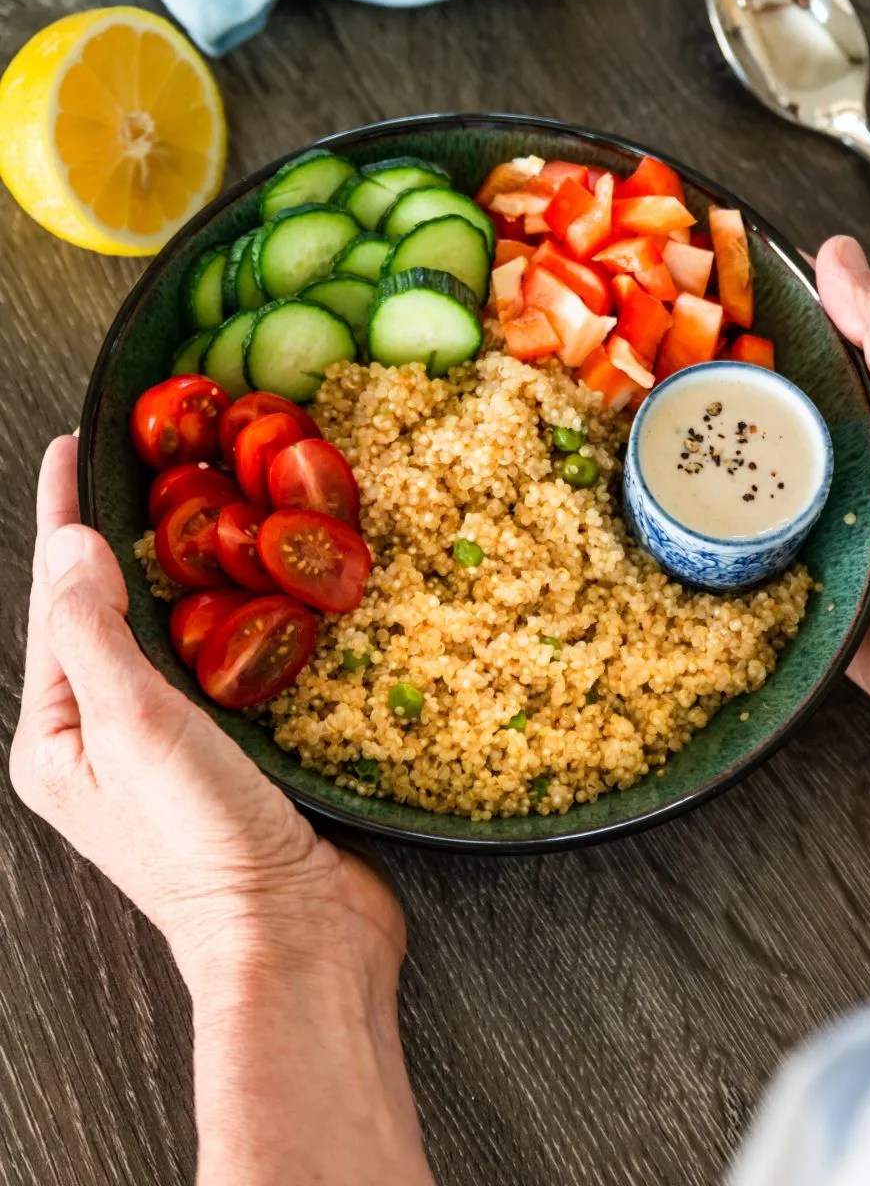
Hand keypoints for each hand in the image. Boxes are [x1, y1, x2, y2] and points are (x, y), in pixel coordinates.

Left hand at [10, 434, 402, 989]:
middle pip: (103, 613)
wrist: (298, 939)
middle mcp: (105, 741)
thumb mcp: (134, 728)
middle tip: (143, 460)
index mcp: (59, 739)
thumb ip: (94, 632)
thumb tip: (69, 544)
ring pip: (167, 635)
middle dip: (116, 536)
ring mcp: (170, 748)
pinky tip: (254, 583)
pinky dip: (230, 616)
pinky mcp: (234, 753)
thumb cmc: (206, 843)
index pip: (55, 602)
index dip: (64, 517)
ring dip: (178, 570)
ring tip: (196, 503)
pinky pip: (221, 664)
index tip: (75, 444)